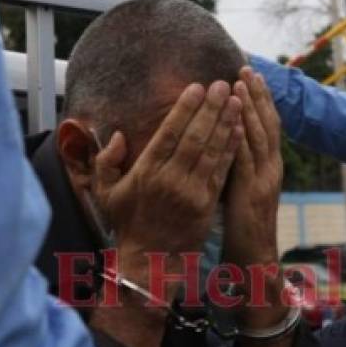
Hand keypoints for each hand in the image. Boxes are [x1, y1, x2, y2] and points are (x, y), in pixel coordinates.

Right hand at [93, 81, 242, 290]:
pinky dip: (231, 149)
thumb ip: (106, 162)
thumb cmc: (128, 224)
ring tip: (234, 100)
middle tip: (221, 84)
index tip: (196, 87)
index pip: (169, 133)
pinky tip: (239, 130)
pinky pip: (222, 171)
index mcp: (146, 173)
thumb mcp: (105, 193)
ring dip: (225, 123)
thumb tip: (118, 135)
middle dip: (210, 108)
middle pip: (195, 137)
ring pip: (212, 151)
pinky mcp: (208, 204)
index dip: (185, 108)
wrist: (150, 262)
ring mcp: (192, 193)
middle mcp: (170, 180)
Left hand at [223, 68, 283, 326]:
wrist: (254, 258)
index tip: (248, 76)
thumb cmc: (241, 227)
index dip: (258, 100)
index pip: (264, 126)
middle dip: (256, 94)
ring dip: (250, 105)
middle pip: (266, 122)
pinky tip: (235, 114)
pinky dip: (241, 132)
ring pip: (258, 134)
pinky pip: (246, 155)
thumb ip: (235, 165)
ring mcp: (264, 178)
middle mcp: (270, 168)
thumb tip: (221, 140)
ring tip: (241, 80)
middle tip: (245, 67)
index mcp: (267, 167)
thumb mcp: (241, 189)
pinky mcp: (252, 191)